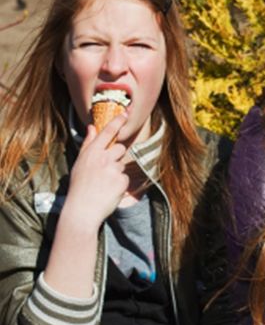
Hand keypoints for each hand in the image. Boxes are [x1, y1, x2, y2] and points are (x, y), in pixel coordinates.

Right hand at [61, 113, 129, 227]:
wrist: (82, 211)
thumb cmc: (79, 187)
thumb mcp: (79, 164)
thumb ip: (88, 145)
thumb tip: (91, 127)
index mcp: (91, 153)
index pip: (106, 133)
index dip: (117, 122)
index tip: (126, 113)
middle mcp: (103, 159)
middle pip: (120, 148)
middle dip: (116, 157)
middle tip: (104, 171)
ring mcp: (113, 170)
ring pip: (122, 165)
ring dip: (116, 173)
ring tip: (103, 185)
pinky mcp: (122, 181)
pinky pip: (125, 178)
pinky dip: (119, 185)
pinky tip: (109, 191)